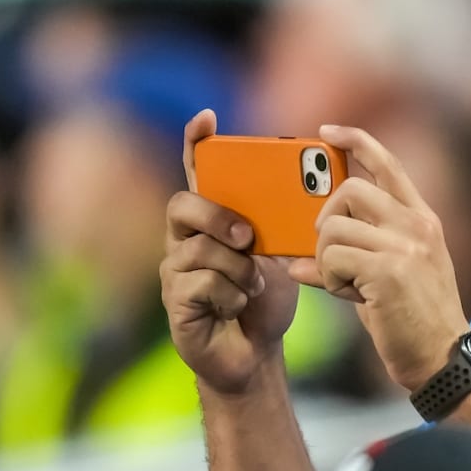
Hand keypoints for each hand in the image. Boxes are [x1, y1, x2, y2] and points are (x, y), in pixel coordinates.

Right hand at [160, 110, 300, 395]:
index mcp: (212, 219)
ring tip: (253, 289)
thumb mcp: (281, 256)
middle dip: (218, 218)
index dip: (196, 143)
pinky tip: (236, 308)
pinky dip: (231, 297)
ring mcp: (174, 268)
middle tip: (248, 238)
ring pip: (200, 250)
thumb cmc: (265, 299)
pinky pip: (201, 284)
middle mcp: (184, 238)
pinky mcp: (174, 300)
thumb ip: (278, 227)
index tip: (207, 117)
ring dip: (238, 271)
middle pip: (184, 205)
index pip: (198, 172)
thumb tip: (296, 199)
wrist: (256, 352)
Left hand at [293, 124, 468, 392]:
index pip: (388, 164)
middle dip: (326, 221)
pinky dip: (330, 279)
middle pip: (349, 191)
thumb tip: (295, 260)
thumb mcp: (389, 278)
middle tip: (332, 252)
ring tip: (346, 284)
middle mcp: (417, 225)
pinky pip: (331, 258)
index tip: (326, 131)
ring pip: (333, 228)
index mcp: (423, 220)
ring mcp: (404, 246)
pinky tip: (351, 297)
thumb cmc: (414, 323)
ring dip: (326, 259)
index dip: (355, 140)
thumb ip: (354, 255)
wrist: (443, 360)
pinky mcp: (387, 270)